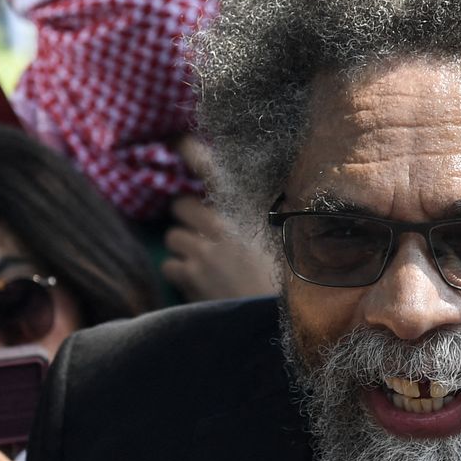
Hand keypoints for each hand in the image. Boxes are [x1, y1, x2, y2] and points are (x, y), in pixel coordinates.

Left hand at [162, 136, 278, 302]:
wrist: (277, 321)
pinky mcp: (191, 280)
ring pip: (172, 236)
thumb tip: (263, 206)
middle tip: (201, 227)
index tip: (177, 138)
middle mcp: (221, 227)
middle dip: (187, 214)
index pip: (212, 170)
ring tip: (202, 258)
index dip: (191, 150)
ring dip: (183, 245)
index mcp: (247, 212)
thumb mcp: (287, 241)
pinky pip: (170, 266)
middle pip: (181, 205)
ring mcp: (203, 254)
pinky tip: (197, 280)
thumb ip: (271, 219)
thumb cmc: (290, 282)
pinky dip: (180, 271)